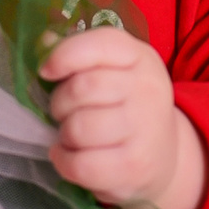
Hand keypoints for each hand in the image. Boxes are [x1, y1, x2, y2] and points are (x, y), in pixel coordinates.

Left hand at [39, 27, 205, 208]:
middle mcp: (148, 89)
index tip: (47, 71)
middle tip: (63, 112)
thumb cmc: (126, 107)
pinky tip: (68, 156)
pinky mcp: (134, 166)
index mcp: (141, 58)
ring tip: (71, 136)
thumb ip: (80, 54)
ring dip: (64, 134)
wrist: (164, 156)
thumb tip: (43, 41)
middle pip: (83, 88)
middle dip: (60, 102)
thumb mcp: (115, 72)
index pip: (100, 44)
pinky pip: (80, 164)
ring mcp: (145, 130)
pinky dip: (64, 161)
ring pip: (79, 128)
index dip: (64, 55)